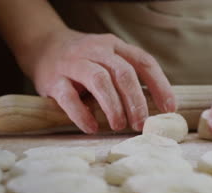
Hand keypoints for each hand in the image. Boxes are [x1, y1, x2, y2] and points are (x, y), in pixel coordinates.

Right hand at [23, 29, 175, 132]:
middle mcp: (96, 50)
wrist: (42, 46)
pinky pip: (69, 96)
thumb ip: (128, 78)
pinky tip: (92, 127)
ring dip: (113, 106)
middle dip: (137, 101)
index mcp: (116, 47)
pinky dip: (82, 114)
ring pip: (99, 81)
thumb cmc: (86, 62)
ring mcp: (74, 62)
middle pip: (124, 73)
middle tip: (141, 124)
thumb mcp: (109, 60)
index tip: (170, 108)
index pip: (144, 62)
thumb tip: (156, 109)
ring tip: (120, 126)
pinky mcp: (53, 78)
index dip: (160, 86)